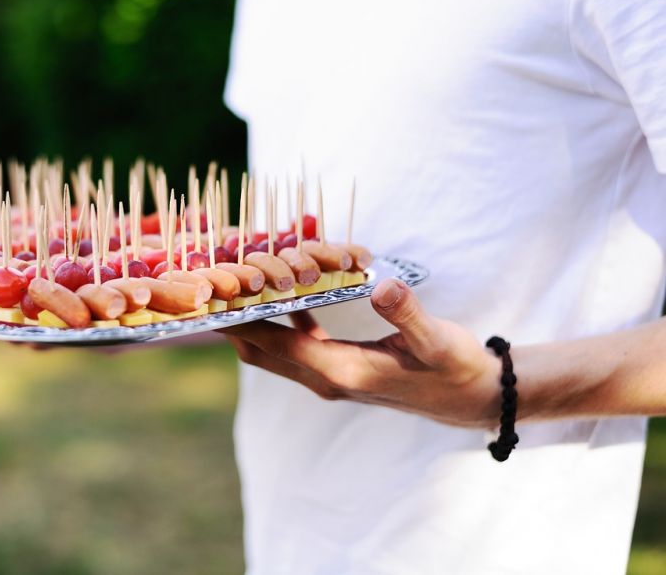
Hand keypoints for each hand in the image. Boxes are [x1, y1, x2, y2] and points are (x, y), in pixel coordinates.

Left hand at [224, 279, 502, 428]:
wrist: (470, 396)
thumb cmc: (454, 367)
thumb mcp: (436, 340)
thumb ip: (407, 314)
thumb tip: (381, 284)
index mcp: (341, 371)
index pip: (275, 345)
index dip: (241, 321)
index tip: (214, 295)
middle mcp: (326, 378)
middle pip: (260, 350)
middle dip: (232, 320)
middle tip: (208, 283)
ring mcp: (329, 374)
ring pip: (274, 347)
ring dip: (253, 318)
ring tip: (234, 281)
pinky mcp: (337, 364)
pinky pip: (296, 341)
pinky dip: (282, 318)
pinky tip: (279, 287)